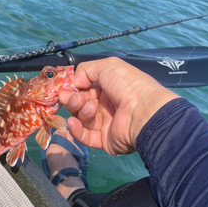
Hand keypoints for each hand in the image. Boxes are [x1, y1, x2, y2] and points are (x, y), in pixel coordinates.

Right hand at [59, 57, 179, 154]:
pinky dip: (77, 130)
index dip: (73, 89)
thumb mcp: (108, 66)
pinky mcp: (104, 140)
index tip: (63, 89)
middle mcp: (107, 105)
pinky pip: (86, 137)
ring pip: (82, 119)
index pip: (84, 89)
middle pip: (81, 104)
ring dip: (80, 112)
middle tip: (72, 98)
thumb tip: (74, 83)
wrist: (144, 112)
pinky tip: (73, 123)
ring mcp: (106, 124)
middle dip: (73, 100)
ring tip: (89, 108)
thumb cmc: (128, 85)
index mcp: (109, 88)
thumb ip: (86, 70)